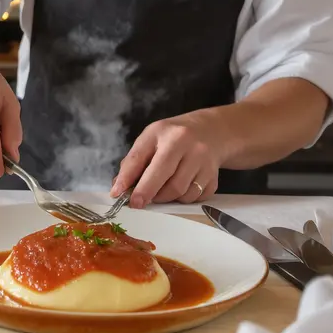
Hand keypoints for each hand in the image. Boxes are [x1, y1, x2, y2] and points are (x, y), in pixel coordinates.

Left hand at [110, 110, 228, 207]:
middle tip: (138, 202)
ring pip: (180, 192)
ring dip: (165, 198)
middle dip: (148, 194)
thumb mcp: (152, 138)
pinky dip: (183, 198)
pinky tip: (180, 187)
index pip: (143, 158)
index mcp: (167, 134)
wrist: (212, 130)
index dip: (128, 179)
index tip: (118, 194)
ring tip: (160, 190)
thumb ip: (134, 161)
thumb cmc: (175, 136)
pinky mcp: (214, 177)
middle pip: (165, 180)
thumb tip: (119, 187)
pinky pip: (194, 198)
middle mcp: (188, 146)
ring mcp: (205, 162)